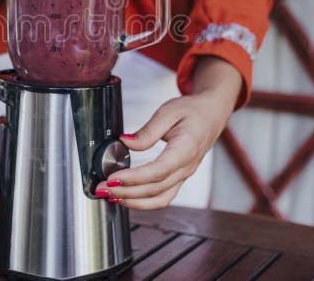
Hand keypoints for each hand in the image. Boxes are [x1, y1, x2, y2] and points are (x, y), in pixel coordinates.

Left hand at [95, 57, 240, 209]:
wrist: (211, 115)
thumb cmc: (192, 111)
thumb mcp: (168, 112)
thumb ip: (147, 131)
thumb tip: (125, 142)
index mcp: (186, 149)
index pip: (158, 171)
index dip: (134, 178)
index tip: (113, 178)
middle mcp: (186, 167)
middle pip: (155, 189)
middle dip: (126, 192)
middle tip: (102, 188)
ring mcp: (184, 176)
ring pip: (160, 199)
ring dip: (133, 202)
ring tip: (111, 196)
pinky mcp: (179, 178)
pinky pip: (162, 197)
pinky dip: (143, 201)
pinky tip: (126, 197)